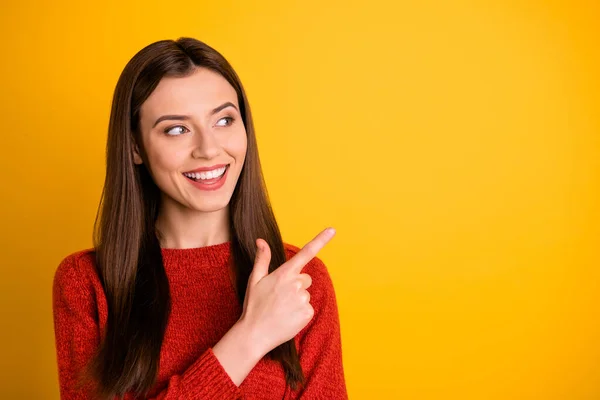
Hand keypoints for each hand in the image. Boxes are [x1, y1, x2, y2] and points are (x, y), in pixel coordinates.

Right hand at [238, 227, 335, 356]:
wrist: (254, 334)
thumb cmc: (254, 306)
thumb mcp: (255, 280)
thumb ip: (262, 259)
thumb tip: (261, 241)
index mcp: (284, 273)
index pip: (305, 253)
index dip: (320, 240)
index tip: (332, 230)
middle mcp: (296, 284)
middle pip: (305, 279)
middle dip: (296, 285)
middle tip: (279, 297)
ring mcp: (303, 299)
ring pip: (305, 294)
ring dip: (296, 300)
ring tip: (281, 309)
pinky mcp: (307, 313)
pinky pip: (308, 308)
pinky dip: (300, 312)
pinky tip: (287, 317)